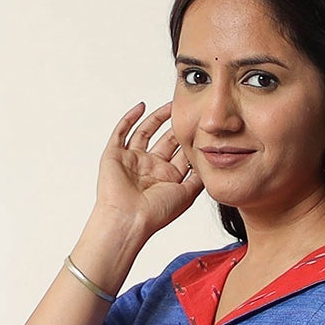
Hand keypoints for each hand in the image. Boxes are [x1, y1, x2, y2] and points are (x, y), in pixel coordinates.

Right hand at [93, 100, 203, 242]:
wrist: (129, 220)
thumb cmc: (156, 213)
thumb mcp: (186, 194)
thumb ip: (198, 177)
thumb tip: (209, 161)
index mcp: (166, 178)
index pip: (180, 153)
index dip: (191, 140)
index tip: (202, 126)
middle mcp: (150, 168)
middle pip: (165, 141)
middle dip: (177, 126)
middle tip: (189, 109)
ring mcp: (132, 160)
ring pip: (145, 132)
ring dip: (157, 118)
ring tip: (170, 104)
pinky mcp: (115, 155)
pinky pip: (122, 131)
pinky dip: (130, 118)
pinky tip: (142, 106)